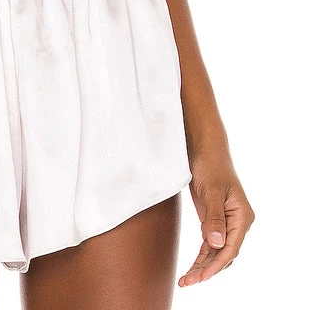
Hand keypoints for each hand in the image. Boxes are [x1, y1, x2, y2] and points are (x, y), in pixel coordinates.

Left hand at [178, 148, 254, 286]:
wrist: (205, 148)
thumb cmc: (210, 165)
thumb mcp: (211, 191)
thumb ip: (214, 218)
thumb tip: (216, 244)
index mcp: (242, 216)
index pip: (231, 248)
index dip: (216, 264)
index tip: (201, 277)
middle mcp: (237, 222)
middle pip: (224, 254)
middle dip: (207, 270)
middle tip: (188, 282)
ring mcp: (227, 222)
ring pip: (216, 251)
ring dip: (203, 265)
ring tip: (186, 280)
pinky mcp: (215, 219)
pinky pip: (210, 243)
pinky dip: (202, 255)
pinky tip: (192, 267)